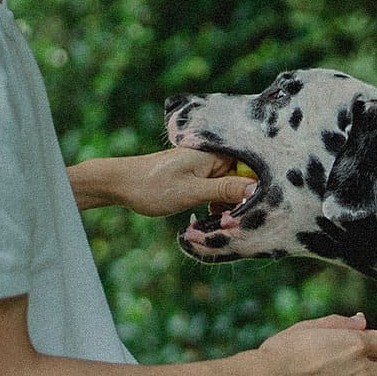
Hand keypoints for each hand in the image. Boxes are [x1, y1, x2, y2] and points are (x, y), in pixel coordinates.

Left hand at [115, 148, 256, 217]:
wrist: (121, 184)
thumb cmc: (153, 186)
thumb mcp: (192, 191)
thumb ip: (225, 190)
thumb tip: (255, 189)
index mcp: (215, 153)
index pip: (251, 168)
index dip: (255, 190)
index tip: (248, 212)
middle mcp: (214, 156)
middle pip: (242, 178)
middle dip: (241, 200)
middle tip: (230, 222)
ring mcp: (206, 166)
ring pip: (231, 186)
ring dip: (229, 205)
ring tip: (219, 221)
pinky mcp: (198, 176)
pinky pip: (218, 189)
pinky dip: (217, 203)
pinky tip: (210, 216)